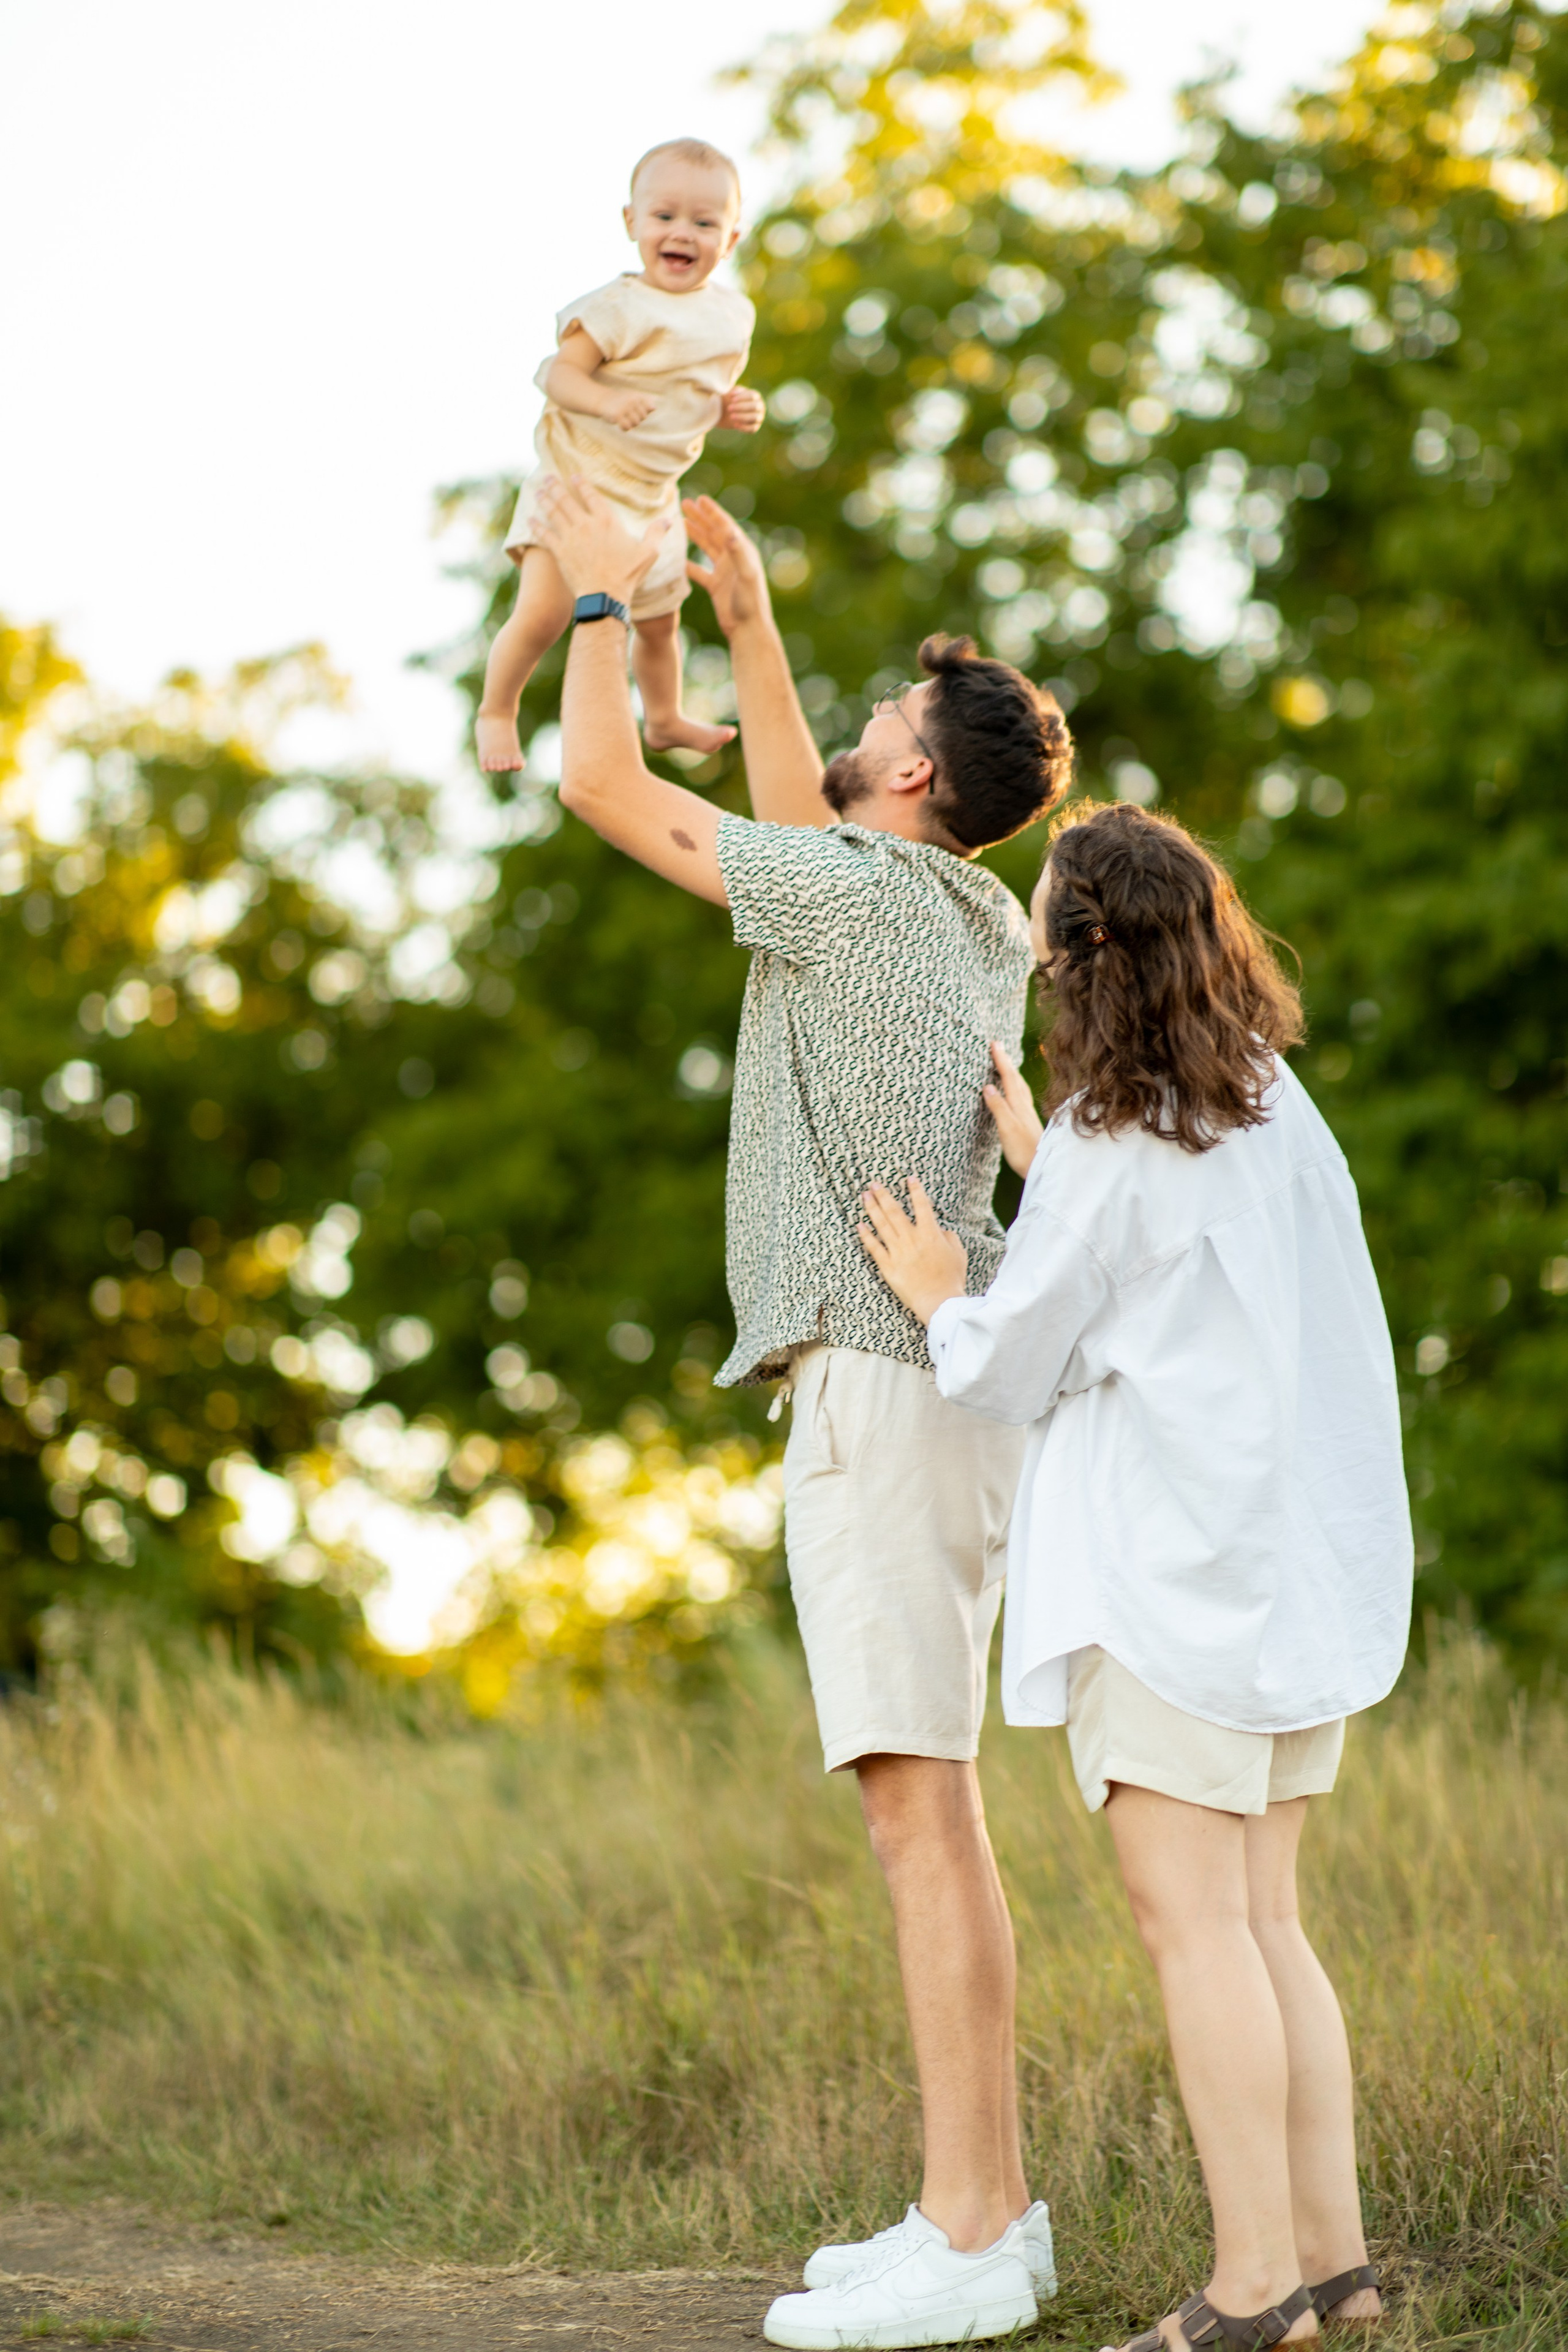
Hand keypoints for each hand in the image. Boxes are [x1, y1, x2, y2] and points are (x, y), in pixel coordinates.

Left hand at [533, 474, 659, 602]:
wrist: (604, 595)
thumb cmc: (627, 575)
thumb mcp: (648, 553)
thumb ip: (656, 534)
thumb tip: (668, 520)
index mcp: (606, 521)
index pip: (591, 496)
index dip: (582, 484)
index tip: (574, 476)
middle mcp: (586, 524)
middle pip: (567, 499)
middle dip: (556, 486)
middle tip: (548, 477)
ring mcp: (570, 537)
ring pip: (553, 512)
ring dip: (545, 500)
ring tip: (539, 490)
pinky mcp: (560, 552)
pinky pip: (545, 535)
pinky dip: (536, 525)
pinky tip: (530, 518)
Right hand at [606, 388, 656, 431]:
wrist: (601, 400)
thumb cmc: (620, 400)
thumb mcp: (632, 398)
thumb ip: (644, 402)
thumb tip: (654, 408)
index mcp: (636, 395)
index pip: (649, 408)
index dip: (643, 411)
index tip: (635, 409)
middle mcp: (631, 400)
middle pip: (643, 417)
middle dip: (637, 418)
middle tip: (627, 415)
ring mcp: (624, 408)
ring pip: (636, 423)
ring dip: (630, 424)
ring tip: (624, 419)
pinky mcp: (617, 415)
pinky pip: (627, 427)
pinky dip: (624, 428)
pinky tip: (620, 424)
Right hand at [682, 494, 770, 635]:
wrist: (747, 629)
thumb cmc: (750, 603)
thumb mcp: (746, 575)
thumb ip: (738, 553)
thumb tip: (730, 531)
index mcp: (742, 552)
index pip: (725, 526)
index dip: (713, 512)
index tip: (700, 499)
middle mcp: (733, 559)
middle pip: (714, 533)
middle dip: (700, 517)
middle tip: (685, 503)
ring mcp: (724, 572)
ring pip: (706, 548)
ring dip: (694, 535)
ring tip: (681, 522)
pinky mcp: (716, 586)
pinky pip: (699, 571)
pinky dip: (688, 563)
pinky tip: (677, 558)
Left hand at [719, 385, 765, 432]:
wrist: (728, 413)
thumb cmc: (731, 400)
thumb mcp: (733, 393)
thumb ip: (734, 391)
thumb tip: (733, 394)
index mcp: (756, 396)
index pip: (752, 395)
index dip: (742, 397)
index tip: (731, 399)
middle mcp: (760, 406)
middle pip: (754, 406)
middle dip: (741, 407)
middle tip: (729, 408)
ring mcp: (759, 417)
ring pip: (754, 417)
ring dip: (742, 417)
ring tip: (731, 416)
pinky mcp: (755, 427)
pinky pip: (752, 428)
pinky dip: (744, 427)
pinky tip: (735, 425)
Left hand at [858, 1178, 967, 1326]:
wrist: (939, 1300)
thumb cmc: (952, 1278)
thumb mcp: (958, 1253)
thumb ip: (950, 1237)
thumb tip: (942, 1230)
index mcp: (930, 1233)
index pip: (922, 1205)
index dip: (915, 1190)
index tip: (909, 1178)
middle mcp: (911, 1238)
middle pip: (894, 1211)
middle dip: (883, 1195)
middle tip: (874, 1184)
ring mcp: (897, 1251)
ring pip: (881, 1225)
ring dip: (872, 1208)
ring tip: (864, 1196)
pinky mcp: (887, 1266)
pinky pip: (873, 1247)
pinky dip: (865, 1235)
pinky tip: (859, 1225)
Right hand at [984, 1042, 1043, 1176]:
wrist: (1042, 1167)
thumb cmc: (1023, 1151)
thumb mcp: (1007, 1129)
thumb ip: (998, 1107)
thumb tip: (988, 1086)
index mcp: (1018, 1106)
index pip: (1008, 1077)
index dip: (1001, 1060)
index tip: (994, 1043)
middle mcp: (1025, 1107)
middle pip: (1016, 1079)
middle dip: (1007, 1062)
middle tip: (999, 1046)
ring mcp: (1027, 1115)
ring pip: (1019, 1087)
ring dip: (1012, 1073)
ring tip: (1006, 1064)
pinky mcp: (1028, 1123)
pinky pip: (1020, 1097)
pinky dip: (1015, 1087)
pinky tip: (1015, 1093)